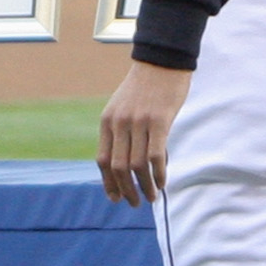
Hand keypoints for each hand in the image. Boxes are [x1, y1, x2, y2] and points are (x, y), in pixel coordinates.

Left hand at [98, 60, 190, 207]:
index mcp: (107, 121)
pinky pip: (156, 155)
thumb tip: (124, 163)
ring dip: (145, 186)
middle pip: (118, 167)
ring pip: (137, 165)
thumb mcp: (121, 107)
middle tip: (136, 203)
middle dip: (126, 190)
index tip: (116, 199)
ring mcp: (138, 122)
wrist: (161, 61)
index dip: (108, 183)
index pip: (102, 160)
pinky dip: (159, 173)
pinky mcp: (159, 120)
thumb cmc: (144, 87)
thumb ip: (119, 131)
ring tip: (152, 197)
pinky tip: (163, 182)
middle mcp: (119, 123)